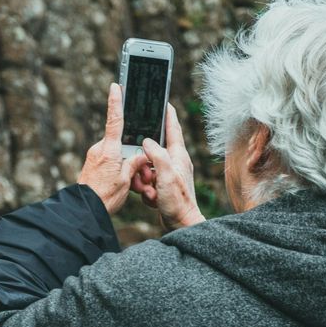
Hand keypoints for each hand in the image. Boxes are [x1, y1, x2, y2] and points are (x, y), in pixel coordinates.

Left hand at [77, 83, 149, 214]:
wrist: (84, 210)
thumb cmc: (104, 196)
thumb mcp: (125, 181)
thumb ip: (134, 164)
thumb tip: (140, 156)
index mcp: (109, 150)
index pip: (114, 120)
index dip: (116, 102)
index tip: (116, 86)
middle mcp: (100, 149)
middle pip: (121, 143)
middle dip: (132, 155)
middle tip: (138, 175)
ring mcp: (94, 157)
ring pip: (116, 154)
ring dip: (126, 167)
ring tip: (130, 186)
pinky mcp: (92, 165)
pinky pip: (109, 162)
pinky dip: (118, 171)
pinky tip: (122, 186)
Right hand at [131, 104, 204, 229]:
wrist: (182, 225)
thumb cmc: (178, 201)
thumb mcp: (166, 175)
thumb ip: (157, 155)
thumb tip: (147, 141)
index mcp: (178, 156)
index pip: (173, 129)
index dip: (168, 114)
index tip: (164, 102)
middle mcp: (175, 162)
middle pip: (153, 150)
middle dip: (144, 160)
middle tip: (145, 174)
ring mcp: (169, 175)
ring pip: (148, 167)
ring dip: (143, 178)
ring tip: (149, 190)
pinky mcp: (164, 186)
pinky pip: (148, 181)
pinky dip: (146, 189)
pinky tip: (151, 198)